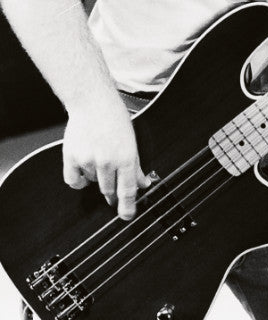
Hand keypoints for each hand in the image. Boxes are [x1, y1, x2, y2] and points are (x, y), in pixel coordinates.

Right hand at [62, 92, 150, 219]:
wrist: (93, 103)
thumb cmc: (115, 118)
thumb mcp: (133, 141)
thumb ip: (136, 166)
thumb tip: (143, 184)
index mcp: (127, 156)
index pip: (128, 190)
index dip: (128, 206)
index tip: (127, 216)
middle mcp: (108, 161)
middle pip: (109, 190)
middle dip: (112, 194)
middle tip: (113, 192)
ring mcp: (89, 160)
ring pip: (94, 183)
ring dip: (98, 178)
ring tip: (101, 158)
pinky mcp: (72, 158)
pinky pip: (75, 181)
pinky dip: (80, 180)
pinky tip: (85, 170)